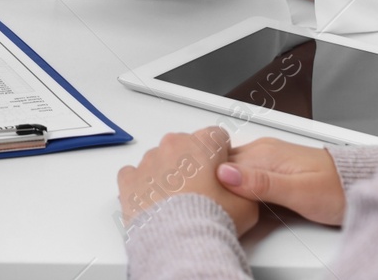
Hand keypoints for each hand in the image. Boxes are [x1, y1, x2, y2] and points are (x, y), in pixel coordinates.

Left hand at [117, 127, 259, 235]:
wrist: (180, 241)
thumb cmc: (212, 219)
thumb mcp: (247, 204)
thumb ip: (244, 186)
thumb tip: (240, 187)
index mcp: (203, 144)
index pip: (216, 136)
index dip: (221, 155)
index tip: (222, 172)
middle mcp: (173, 145)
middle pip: (186, 146)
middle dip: (192, 163)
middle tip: (201, 191)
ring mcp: (148, 160)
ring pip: (159, 159)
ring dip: (167, 174)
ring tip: (177, 202)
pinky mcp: (129, 178)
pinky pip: (134, 174)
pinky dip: (142, 185)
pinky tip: (154, 202)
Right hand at [217, 137, 345, 225]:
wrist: (360, 182)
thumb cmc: (336, 189)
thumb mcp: (299, 193)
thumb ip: (261, 183)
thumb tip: (225, 174)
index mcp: (263, 153)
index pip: (220, 163)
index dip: (210, 181)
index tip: (208, 197)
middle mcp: (263, 150)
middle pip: (223, 163)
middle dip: (214, 180)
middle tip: (214, 201)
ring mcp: (268, 155)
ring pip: (233, 167)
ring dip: (226, 182)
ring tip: (226, 200)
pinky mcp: (274, 165)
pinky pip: (245, 170)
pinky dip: (239, 183)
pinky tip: (241, 196)